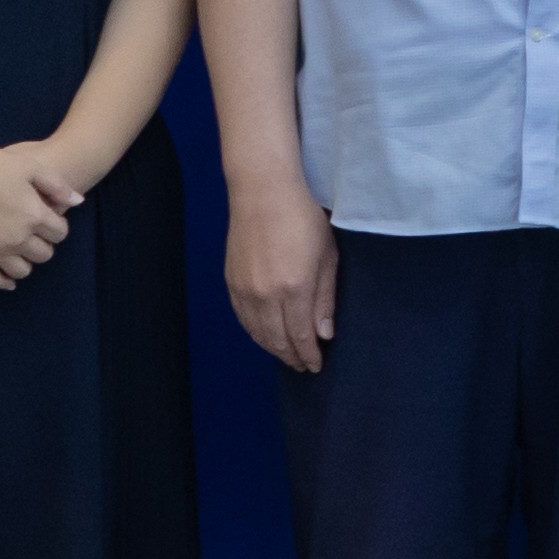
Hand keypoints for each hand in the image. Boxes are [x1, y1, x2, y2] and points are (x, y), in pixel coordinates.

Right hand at [0, 146, 70, 288]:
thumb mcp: (30, 167)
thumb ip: (57, 186)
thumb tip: (78, 202)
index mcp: (34, 215)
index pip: (60, 233)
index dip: (58, 226)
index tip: (50, 219)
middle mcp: (17, 237)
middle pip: (44, 254)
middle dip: (44, 244)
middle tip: (37, 234)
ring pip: (21, 270)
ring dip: (26, 262)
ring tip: (22, 250)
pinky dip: (2, 281)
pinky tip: (8, 279)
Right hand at [223, 172, 339, 374]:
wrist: (262, 192)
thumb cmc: (304, 218)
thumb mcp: (327, 256)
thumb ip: (325, 299)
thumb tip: (323, 335)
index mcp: (294, 289)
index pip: (301, 336)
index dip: (309, 355)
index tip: (317, 366)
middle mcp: (265, 295)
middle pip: (277, 340)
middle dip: (292, 357)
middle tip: (304, 366)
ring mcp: (244, 290)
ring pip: (257, 333)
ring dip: (273, 348)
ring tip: (287, 355)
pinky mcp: (231, 283)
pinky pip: (243, 319)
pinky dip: (255, 333)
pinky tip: (265, 336)